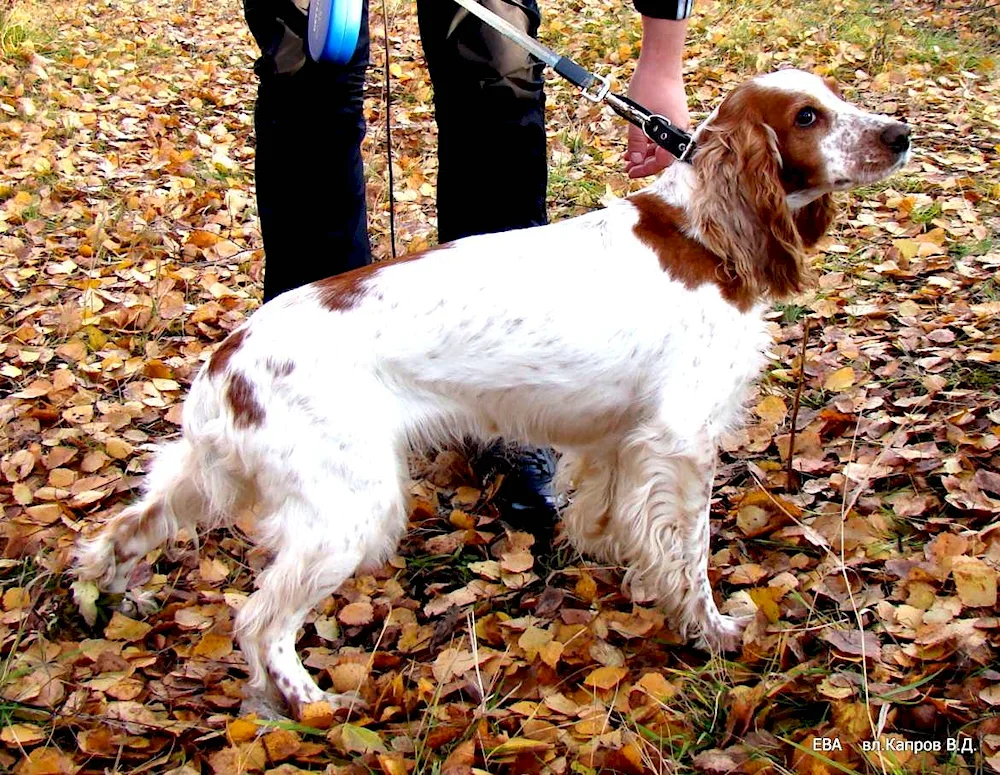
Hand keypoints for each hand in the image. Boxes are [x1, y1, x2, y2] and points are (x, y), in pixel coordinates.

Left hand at [626, 63, 688, 178]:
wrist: (660, 59)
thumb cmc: (650, 84)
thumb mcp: (636, 117)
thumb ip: (636, 141)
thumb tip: (635, 160)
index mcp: (675, 130)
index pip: (663, 161)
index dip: (646, 169)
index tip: (631, 172)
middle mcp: (679, 127)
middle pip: (663, 154)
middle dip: (644, 162)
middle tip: (627, 167)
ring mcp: (676, 120)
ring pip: (660, 144)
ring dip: (644, 151)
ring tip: (628, 156)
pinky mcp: (672, 113)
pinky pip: (661, 132)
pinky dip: (648, 139)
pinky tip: (636, 141)